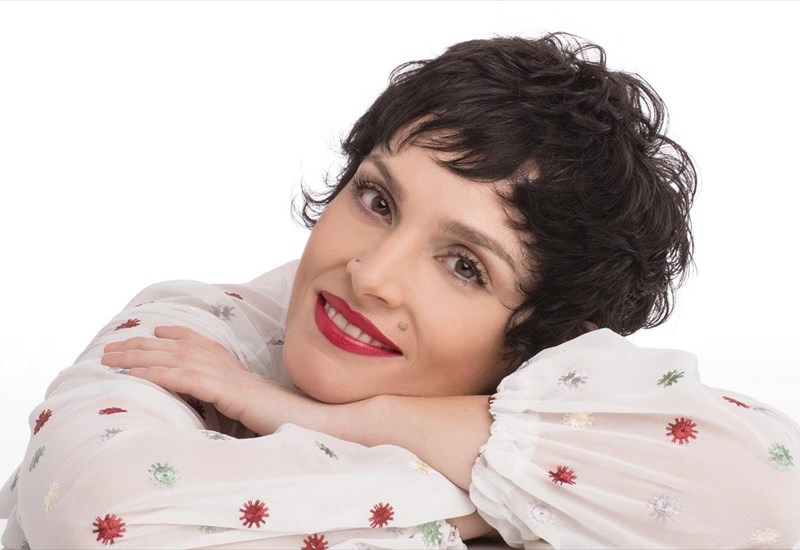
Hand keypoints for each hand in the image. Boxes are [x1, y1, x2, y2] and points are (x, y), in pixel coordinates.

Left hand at [101, 325, 328, 435]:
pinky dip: (159, 373)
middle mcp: (231, 369)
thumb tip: (226, 412)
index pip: (204, 345)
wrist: (317, 425)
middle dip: (144, 344)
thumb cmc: (291, 425)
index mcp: (238, 373)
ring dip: (141, 356)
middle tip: (112, 346)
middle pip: (181, 347)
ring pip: (177, 359)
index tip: (157, 329)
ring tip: (111, 357)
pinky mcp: (228, 392)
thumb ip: (239, 407)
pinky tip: (137, 373)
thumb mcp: (258, 413)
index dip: (178, 334)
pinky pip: (187, 379)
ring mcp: (229, 379)